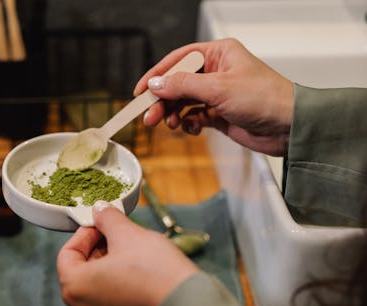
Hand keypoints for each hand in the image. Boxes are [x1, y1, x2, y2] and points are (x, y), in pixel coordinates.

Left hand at [57, 201, 198, 305]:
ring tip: (131, 247)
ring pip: (98, 283)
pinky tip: (139, 267)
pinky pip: (113, 296)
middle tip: (117, 231)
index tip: (101, 223)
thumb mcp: (128, 234)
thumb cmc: (155, 272)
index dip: (85, 233)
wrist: (189, 304)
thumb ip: (107, 219)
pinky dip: (120, 279)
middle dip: (99, 246)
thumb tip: (100, 210)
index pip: (67, 253)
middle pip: (81, 268)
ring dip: (110, 262)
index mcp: (74, 287)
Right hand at [134, 38, 293, 155]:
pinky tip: (193, 128)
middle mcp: (216, 72)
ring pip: (184, 102)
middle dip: (163, 101)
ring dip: (175, 114)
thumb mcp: (218, 88)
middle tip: (150, 117)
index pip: (178, 60)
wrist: (289, 127)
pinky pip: (194, 116)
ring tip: (173, 125)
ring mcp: (217, 94)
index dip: (156, 75)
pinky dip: (190, 123)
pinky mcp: (219, 113)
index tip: (139, 91)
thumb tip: (156, 83)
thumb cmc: (264, 98)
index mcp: (218, 54)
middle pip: (177, 84)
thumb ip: (183, 85)